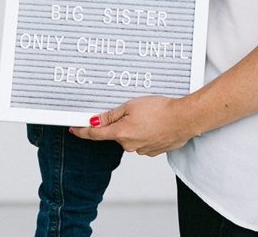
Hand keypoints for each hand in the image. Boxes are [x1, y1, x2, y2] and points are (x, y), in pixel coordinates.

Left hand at [70, 96, 193, 156]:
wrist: (185, 119)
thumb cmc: (160, 109)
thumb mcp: (131, 105)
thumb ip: (111, 115)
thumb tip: (94, 122)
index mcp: (120, 133)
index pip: (95, 134)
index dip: (82, 131)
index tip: (73, 129)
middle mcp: (129, 145)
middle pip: (115, 134)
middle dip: (119, 123)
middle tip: (132, 109)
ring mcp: (142, 150)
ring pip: (130, 137)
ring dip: (134, 127)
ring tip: (149, 114)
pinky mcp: (154, 150)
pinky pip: (143, 141)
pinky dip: (146, 132)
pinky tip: (155, 123)